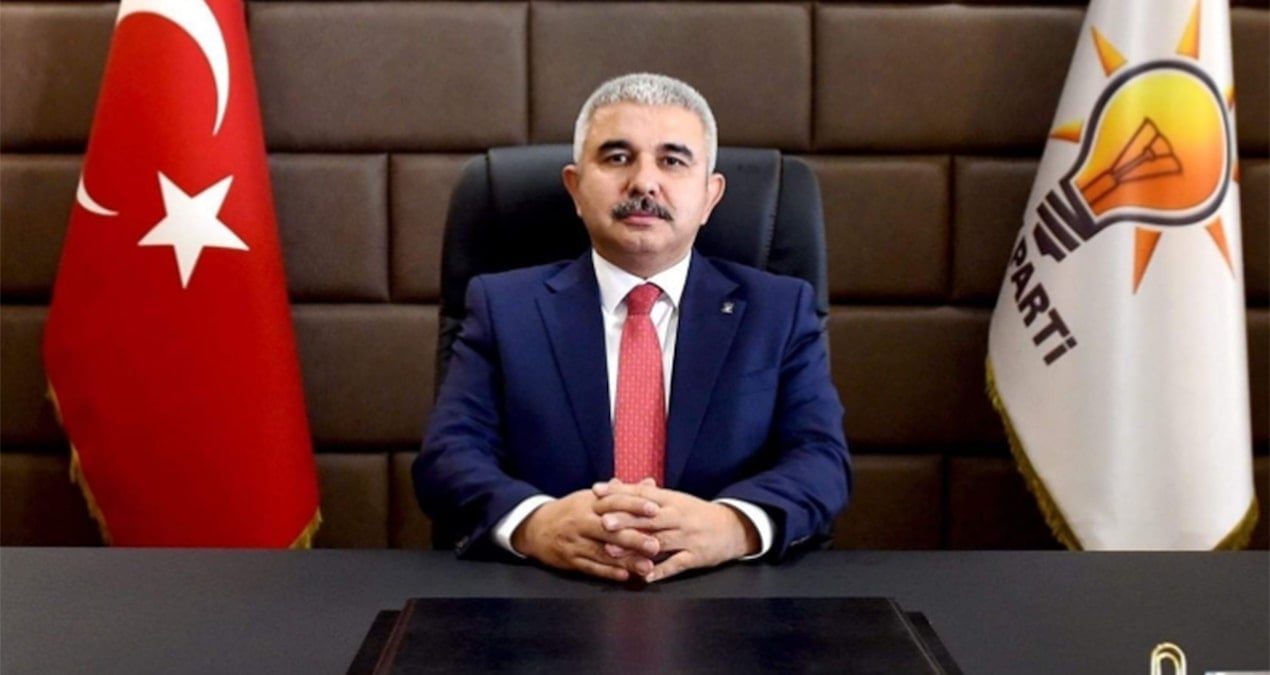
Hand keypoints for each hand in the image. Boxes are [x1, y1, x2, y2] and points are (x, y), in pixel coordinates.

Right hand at [510, 488, 661, 581]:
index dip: (634, 505)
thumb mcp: (591, 497)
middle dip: (634, 538)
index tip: (655, 509)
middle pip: (610, 530)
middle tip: (655, 545)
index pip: (614, 501)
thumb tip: (650, 482)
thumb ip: (621, 493)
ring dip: (626, 561)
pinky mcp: (570, 560)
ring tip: (647, 567)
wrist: (534, 527)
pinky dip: (609, 572)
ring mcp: (575, 542)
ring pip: (603, 552)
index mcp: (589, 503)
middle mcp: (582, 521)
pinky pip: (591, 567)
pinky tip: (625, 576)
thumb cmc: (570, 511)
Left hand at [592, 479, 759, 582]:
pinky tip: (644, 577)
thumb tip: (616, 485)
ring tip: (614, 551)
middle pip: (649, 517)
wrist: (732, 528)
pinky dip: (661, 570)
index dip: (619, 492)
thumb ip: (646, 495)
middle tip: (603, 522)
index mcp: (672, 500)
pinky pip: (676, 564)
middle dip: (625, 520)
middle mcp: (678, 516)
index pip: (642, 493)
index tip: (597, 491)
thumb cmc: (696, 513)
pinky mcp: (696, 556)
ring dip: (636, 547)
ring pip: (659, 541)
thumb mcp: (674, 499)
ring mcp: (687, 537)